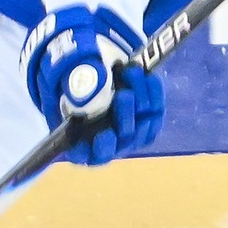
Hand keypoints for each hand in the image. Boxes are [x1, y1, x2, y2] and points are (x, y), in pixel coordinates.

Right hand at [21, 5, 164, 165]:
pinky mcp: (147, 122)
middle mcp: (107, 144)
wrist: (100, 71)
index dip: (100, 148)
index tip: (106, 134)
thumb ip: (78, 86)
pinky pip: (155, 114)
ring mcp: (129, 135)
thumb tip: (87, 93)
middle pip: (121, 140)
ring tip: (133, 72)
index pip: (89, 156)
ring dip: (141, 101)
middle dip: (124, 116)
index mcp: (80, 142)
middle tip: (124, 94)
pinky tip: (149, 76)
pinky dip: (154, 95)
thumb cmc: (77, 79)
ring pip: (142, 128)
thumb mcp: (72, 78)